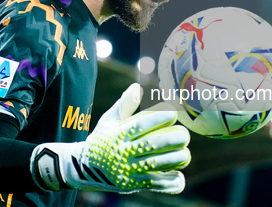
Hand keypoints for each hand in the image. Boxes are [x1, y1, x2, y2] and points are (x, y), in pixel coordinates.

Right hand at [31, 83, 190, 193]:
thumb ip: (124, 104)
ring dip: (175, 159)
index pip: (141, 124)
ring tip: (185, 153)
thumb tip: (138, 87)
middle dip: (173, 138)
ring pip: (157, 165)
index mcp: (118, 134)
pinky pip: (156, 184)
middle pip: (153, 144)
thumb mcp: (109, 120)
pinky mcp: (133, 184)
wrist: (86, 168)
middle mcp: (123, 152)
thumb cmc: (103, 139)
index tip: (173, 112)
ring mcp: (128, 170)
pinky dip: (170, 181)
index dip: (159, 118)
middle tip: (185, 134)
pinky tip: (179, 176)